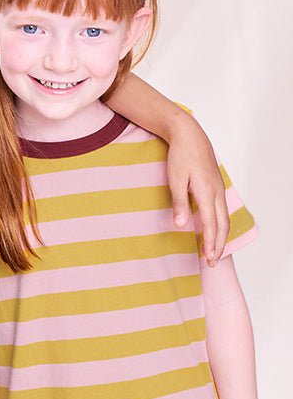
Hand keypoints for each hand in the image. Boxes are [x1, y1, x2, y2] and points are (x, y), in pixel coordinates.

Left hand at [166, 114, 228, 265]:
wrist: (189, 135)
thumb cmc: (180, 156)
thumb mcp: (175, 179)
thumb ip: (179, 203)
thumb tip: (180, 225)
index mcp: (206, 192)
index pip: (210, 224)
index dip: (210, 243)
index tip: (208, 259)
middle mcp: (217, 193)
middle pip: (222, 225)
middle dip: (218, 245)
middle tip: (213, 262)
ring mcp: (219, 189)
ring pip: (224, 218)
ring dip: (220, 236)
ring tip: (213, 251)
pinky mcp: (216, 186)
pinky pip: (221, 210)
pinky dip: (220, 224)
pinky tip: (213, 230)